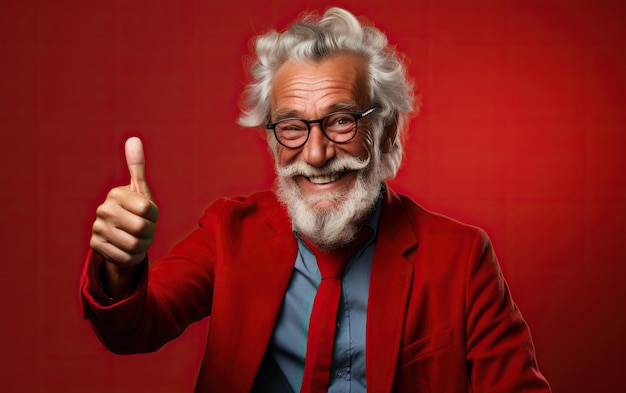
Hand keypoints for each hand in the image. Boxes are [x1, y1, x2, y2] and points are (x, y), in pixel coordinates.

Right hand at [90, 137, 159, 266]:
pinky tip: (127, 248)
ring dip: (143, 245)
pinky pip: (126, 258)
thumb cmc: (136, 210)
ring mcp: (97, 229)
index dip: (154, 215)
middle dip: (150, 232)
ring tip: (137, 238)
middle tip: (144, 229)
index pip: (147, 209)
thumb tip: (134, 139)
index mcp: (116, 194)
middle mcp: (103, 210)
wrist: (122, 236)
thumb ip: (137, 167)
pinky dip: (133, 256)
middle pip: (142, 228)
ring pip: (135, 245)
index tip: (147, 213)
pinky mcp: (95, 247)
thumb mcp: (141, 190)